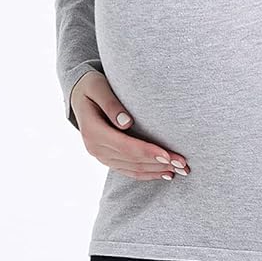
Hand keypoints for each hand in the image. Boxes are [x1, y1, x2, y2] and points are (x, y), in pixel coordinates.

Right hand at [70, 70, 190, 180]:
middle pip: (132, 161)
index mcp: (93, 132)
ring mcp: (100, 155)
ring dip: (156, 171)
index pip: (125, 147)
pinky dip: (146, 173)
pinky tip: (163, 173)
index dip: (148, 152)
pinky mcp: (107, 157)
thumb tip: (126, 122)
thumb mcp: (98, 87)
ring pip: (132, 169)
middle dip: (159, 163)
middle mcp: (95, 148)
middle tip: (183, 164)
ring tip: (179, 170)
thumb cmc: (91, 87)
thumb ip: (111, 104)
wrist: (78, 95)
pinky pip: (128, 170)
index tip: (168, 155)